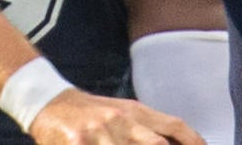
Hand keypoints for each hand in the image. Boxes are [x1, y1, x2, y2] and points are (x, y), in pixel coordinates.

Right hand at [29, 89, 206, 144]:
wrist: (49, 102)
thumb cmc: (90, 113)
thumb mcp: (122, 114)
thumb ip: (147, 128)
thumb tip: (174, 141)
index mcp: (134, 112)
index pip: (172, 126)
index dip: (192, 139)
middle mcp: (120, 120)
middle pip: (156, 144)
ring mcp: (99, 133)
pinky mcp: (78, 143)